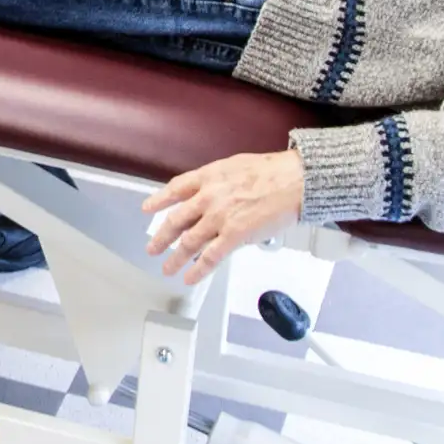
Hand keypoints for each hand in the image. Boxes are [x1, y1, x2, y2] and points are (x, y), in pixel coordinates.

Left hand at [141, 149, 304, 285]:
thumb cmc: (273, 171)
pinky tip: (190, 277)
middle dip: (161, 236)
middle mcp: (208, 197)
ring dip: (175, 258)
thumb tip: (211, 192)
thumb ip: (218, 180)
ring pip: (189, 242)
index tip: (148, 208)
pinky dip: (198, 270)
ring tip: (167, 268)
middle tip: (152, 247)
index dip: (159, 200)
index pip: (176, 189)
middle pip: (176, 220)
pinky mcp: (234, 235)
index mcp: (208, 177)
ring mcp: (219, 217)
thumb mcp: (235, 166)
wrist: (294, 180)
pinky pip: (210, 257)